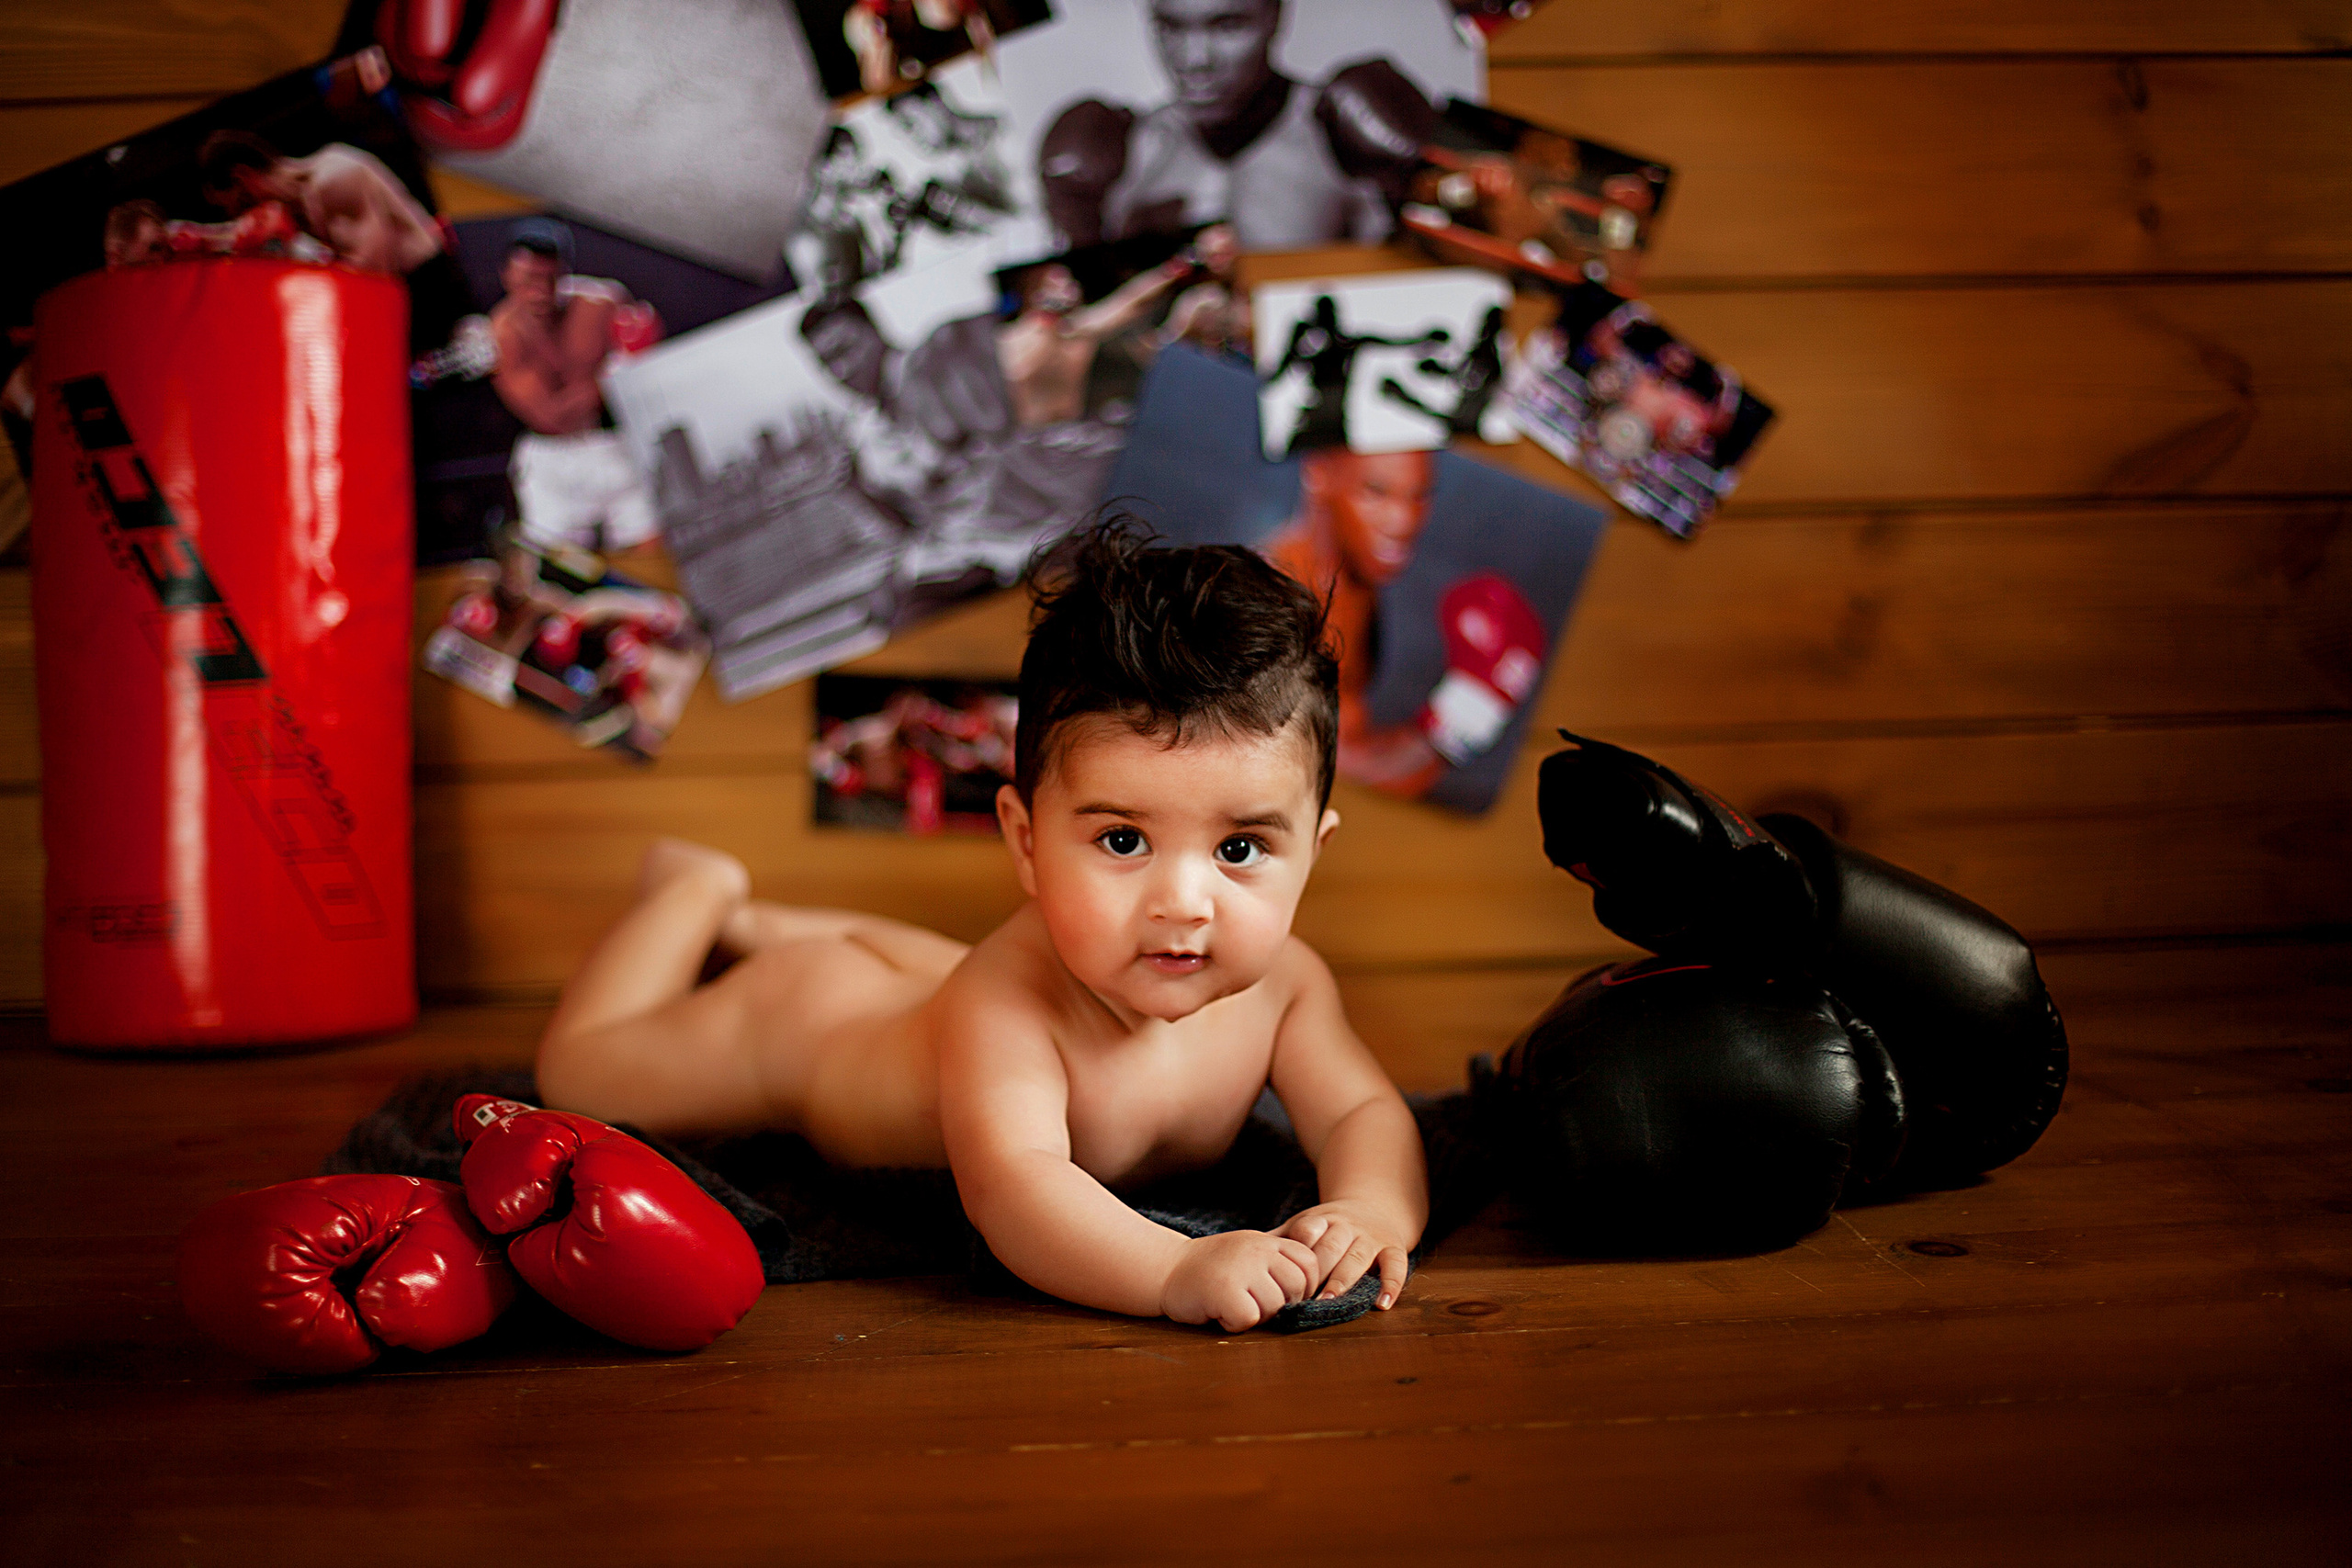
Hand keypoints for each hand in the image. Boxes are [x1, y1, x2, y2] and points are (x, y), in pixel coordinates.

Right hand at [1160, 1230, 1319, 1331]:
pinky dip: (1235, 1323)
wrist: (1165, 1269)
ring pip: (1275, 1306)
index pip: (1309, 1263)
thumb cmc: (1211, 1269)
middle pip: (1296, 1288)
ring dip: (1256, 1315)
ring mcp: (1242, 1268)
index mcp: (1267, 1241)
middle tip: (1252, 1304)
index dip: (1303, 1285)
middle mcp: (1258, 1250)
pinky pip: (1249, 1318)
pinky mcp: (1225, 1291)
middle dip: (1281, 1304)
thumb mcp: (1249, 1252)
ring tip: (1232, 1304)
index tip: (1281, 1294)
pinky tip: (1219, 1312)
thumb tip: (1313, 1293)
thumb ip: (1277, 1263)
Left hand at [1278, 1201, 1411, 1309]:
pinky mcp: (1393, 1247)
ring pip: (1358, 1256)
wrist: (1373, 1205)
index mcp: (1321, 1219)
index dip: (1299, 1249)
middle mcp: (1347, 1225)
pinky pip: (1396, 1265)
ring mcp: (1371, 1237)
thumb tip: (1241, 1259)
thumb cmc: (1328, 1225)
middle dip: (1319, 1271)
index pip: (1308, 1229)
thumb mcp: (1304, 1224)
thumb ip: (1279, 1241)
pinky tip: (1382, 1304)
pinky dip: (1391, 1284)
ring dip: (1345, 1280)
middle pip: (1332, 1246)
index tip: (1285, 1273)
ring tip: (1331, 1302)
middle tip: (1305, 1298)